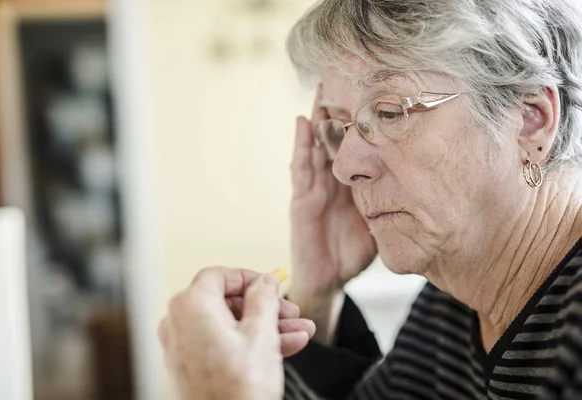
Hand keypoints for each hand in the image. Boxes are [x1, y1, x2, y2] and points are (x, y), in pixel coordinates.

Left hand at [158, 267, 315, 399]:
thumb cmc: (237, 390)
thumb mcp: (261, 332)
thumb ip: (264, 298)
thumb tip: (265, 282)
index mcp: (190, 306)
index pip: (219, 275)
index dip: (250, 278)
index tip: (271, 285)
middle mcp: (179, 324)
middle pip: (226, 301)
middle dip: (265, 307)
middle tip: (290, 312)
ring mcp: (182, 347)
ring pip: (229, 325)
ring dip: (265, 327)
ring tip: (298, 332)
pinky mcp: (190, 367)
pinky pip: (222, 344)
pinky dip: (249, 343)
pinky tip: (284, 347)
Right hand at [290, 85, 376, 297]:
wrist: (328, 279)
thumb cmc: (352, 250)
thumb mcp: (380, 220)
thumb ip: (392, 199)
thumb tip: (424, 181)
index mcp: (350, 182)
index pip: (356, 144)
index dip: (361, 120)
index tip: (372, 92)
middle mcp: (330, 180)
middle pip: (334, 138)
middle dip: (337, 109)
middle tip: (342, 76)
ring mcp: (313, 188)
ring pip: (315, 146)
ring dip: (317, 118)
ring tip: (320, 89)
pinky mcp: (300, 202)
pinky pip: (301, 170)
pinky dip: (301, 146)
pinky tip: (303, 124)